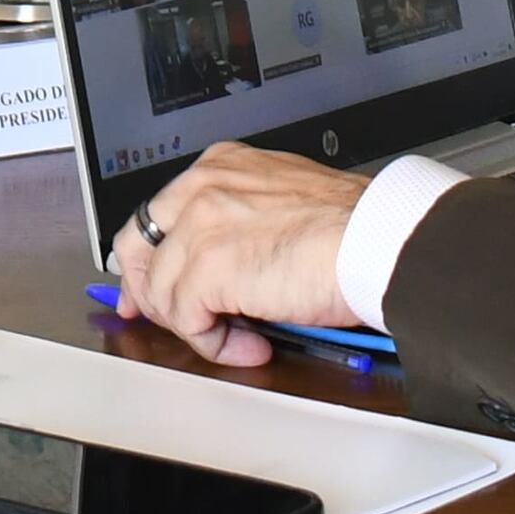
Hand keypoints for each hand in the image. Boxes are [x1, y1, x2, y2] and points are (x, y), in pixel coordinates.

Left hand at [104, 147, 365, 367]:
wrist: (377, 239)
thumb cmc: (350, 227)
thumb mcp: (281, 204)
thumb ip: (239, 223)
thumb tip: (215, 271)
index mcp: (218, 167)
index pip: (156, 215)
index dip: (147, 260)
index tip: (147, 290)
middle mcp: (201, 187)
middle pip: (137, 247)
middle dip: (149, 294)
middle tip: (174, 324)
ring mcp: (200, 226)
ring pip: (161, 291)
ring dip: (198, 327)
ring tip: (242, 339)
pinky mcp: (208, 267)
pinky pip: (187, 320)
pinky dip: (215, 344)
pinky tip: (251, 345)